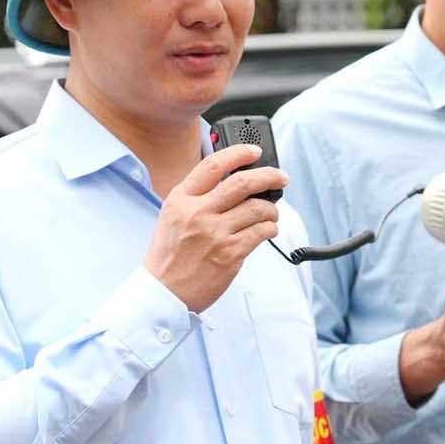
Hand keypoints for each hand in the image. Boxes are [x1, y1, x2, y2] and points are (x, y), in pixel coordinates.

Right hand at [142, 144, 286, 311]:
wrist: (164, 291)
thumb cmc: (169, 255)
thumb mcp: (173, 215)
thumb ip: (197, 196)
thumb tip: (231, 179)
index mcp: (182, 199)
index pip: (213, 165)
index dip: (239, 153)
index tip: (254, 151)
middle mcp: (198, 213)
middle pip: (243, 183)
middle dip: (269, 176)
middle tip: (281, 177)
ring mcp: (215, 234)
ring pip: (258, 209)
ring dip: (271, 210)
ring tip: (271, 214)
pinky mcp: (230, 254)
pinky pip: (261, 233)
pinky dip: (270, 229)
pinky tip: (267, 231)